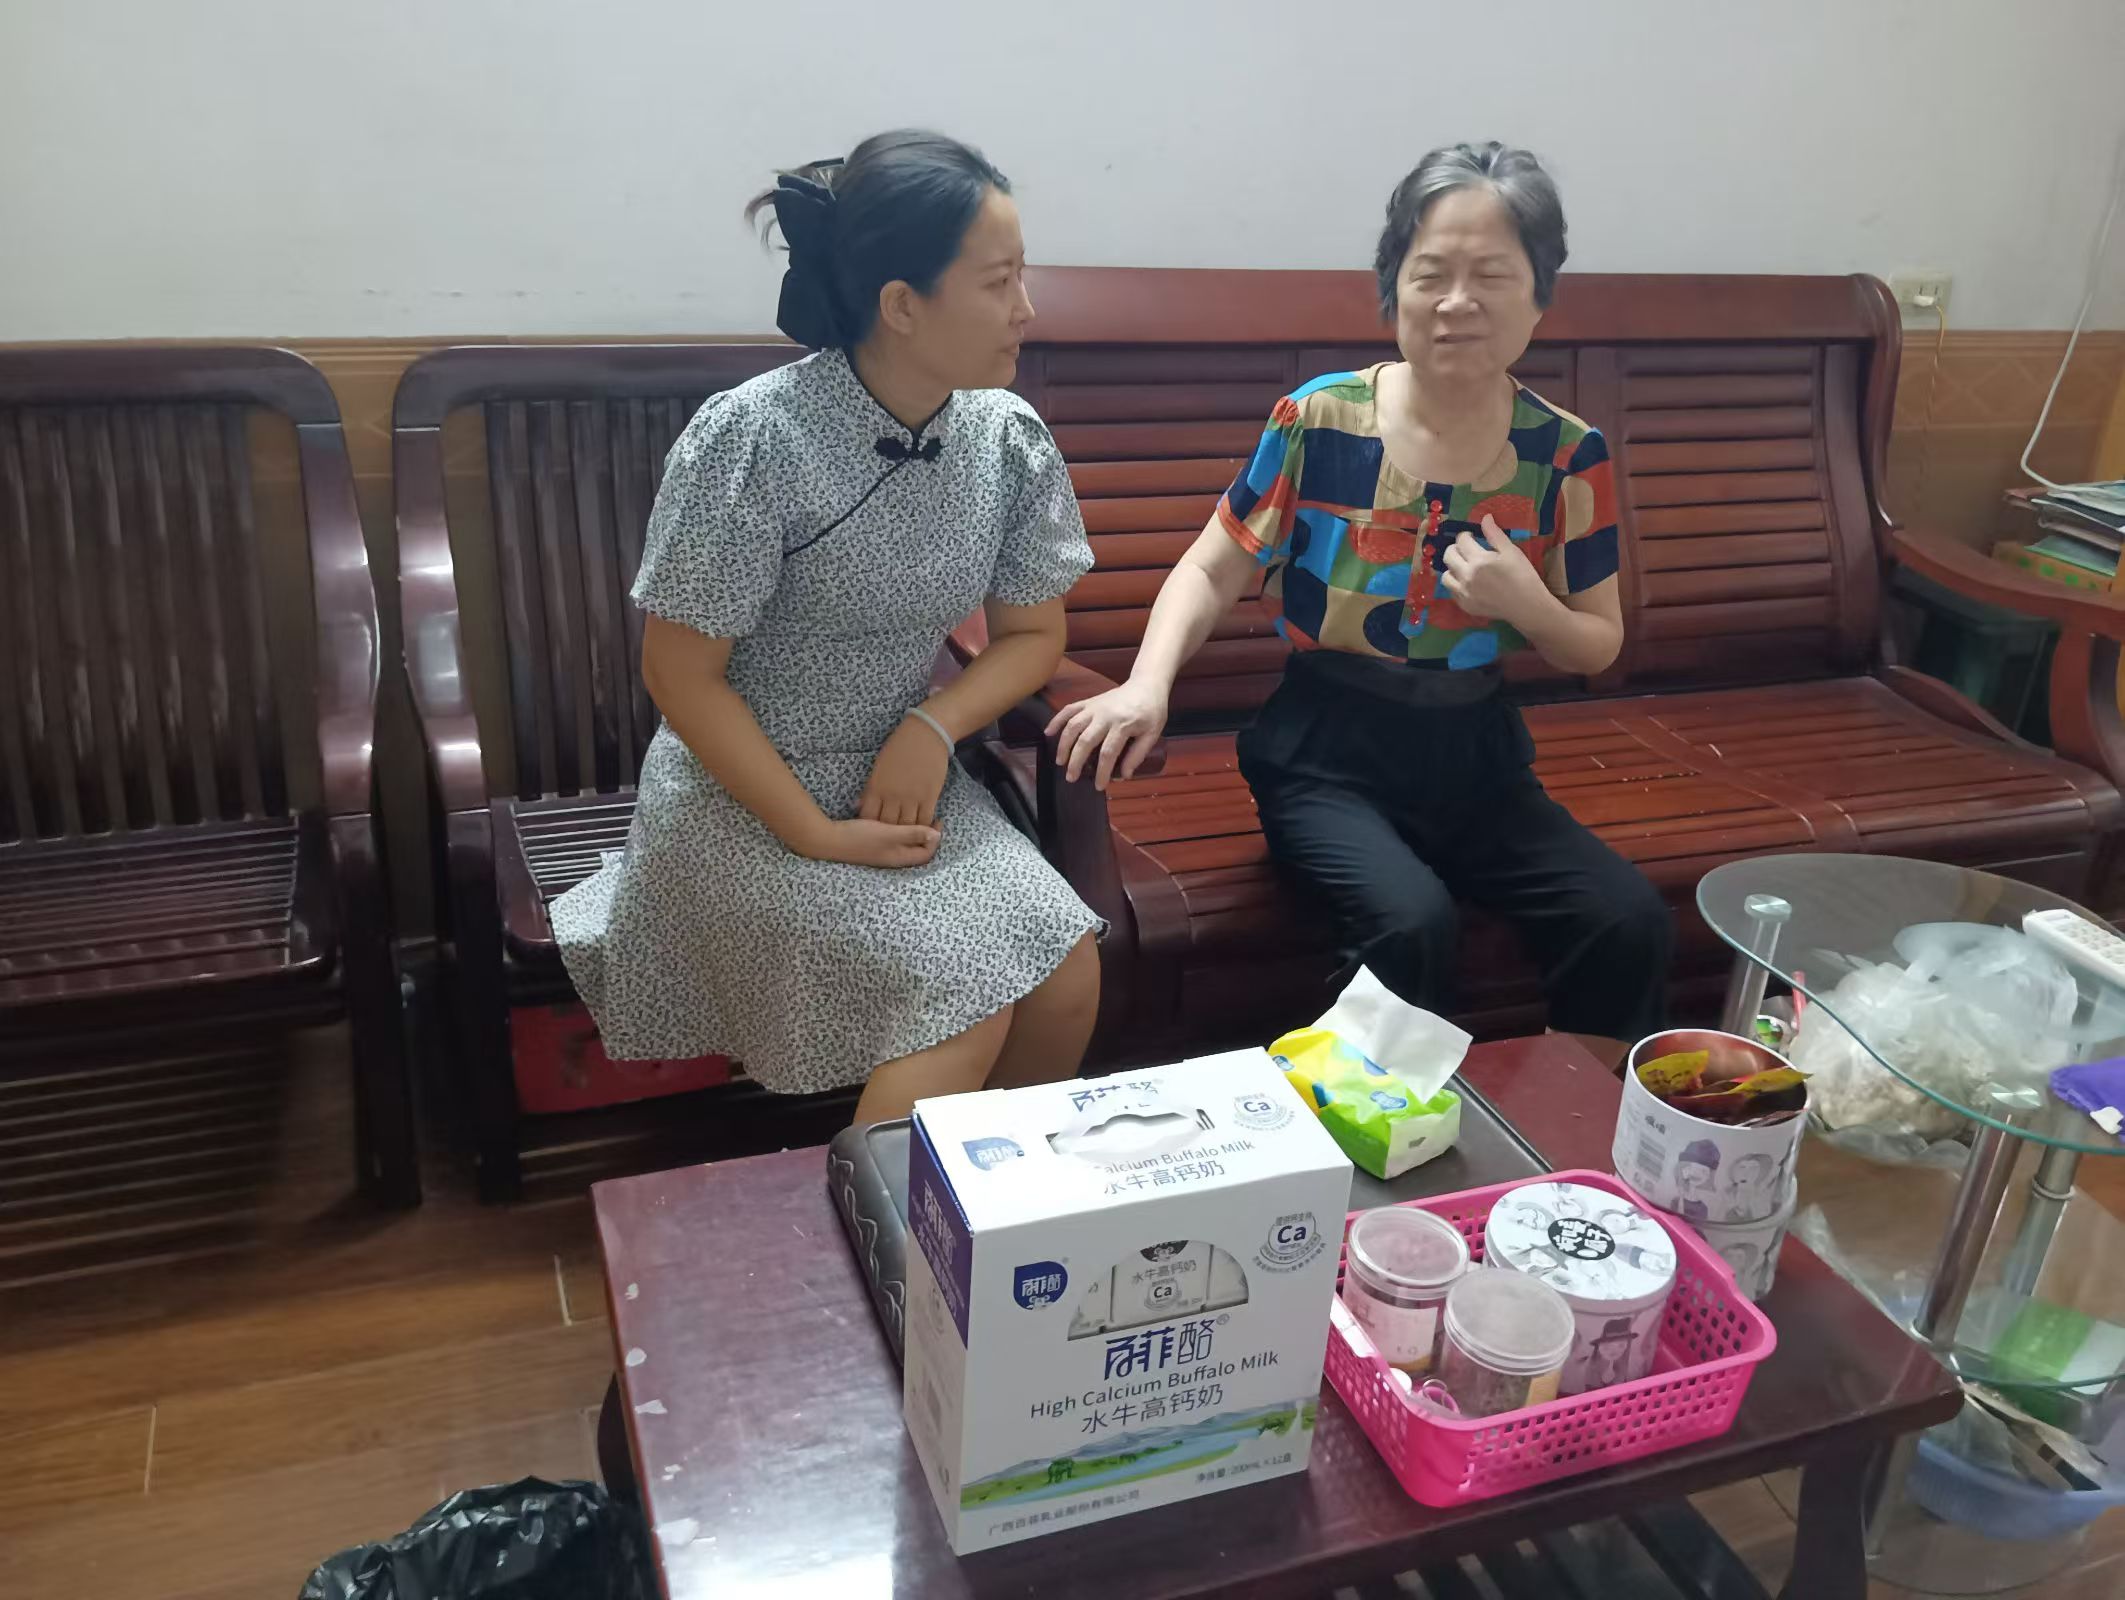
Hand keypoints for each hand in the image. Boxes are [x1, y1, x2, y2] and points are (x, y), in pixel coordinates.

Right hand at [802, 817, 941, 868]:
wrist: (828, 839)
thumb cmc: (860, 837)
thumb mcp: (889, 833)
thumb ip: (912, 834)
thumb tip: (937, 836)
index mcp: (899, 858)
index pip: (926, 853)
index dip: (935, 839)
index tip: (937, 820)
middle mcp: (892, 858)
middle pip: (917, 850)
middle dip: (926, 836)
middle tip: (929, 817)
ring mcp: (881, 853)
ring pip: (904, 844)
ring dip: (913, 832)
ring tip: (915, 816)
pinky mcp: (872, 845)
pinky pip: (892, 839)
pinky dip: (899, 830)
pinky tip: (894, 817)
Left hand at [858, 717, 951, 825]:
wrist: (925, 734)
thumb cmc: (899, 746)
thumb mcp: (878, 766)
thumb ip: (870, 788)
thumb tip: (858, 804)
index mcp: (877, 786)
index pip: (868, 816)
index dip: (870, 826)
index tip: (873, 829)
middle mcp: (892, 795)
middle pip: (887, 825)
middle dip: (888, 833)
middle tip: (891, 835)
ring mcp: (911, 797)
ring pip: (906, 826)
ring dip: (907, 832)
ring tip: (907, 834)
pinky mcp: (929, 796)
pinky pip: (925, 819)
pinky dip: (923, 826)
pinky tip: (922, 827)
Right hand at [1045, 679, 1168, 788]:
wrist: (1146, 685)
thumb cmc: (1151, 712)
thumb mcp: (1152, 734)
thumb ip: (1138, 754)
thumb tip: (1124, 776)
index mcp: (1123, 724)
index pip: (1108, 752)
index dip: (1102, 771)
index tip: (1099, 786)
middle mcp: (1105, 715)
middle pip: (1086, 741)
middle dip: (1076, 762)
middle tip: (1071, 778)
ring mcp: (1095, 707)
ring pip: (1073, 726)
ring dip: (1063, 745)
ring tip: (1060, 762)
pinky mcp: (1089, 701)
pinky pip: (1069, 710)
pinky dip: (1057, 720)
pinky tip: (1048, 733)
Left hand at [1441, 516, 1548, 623]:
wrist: (1527, 606)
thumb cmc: (1523, 576)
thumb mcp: (1511, 552)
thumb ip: (1495, 534)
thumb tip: (1485, 517)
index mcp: (1479, 560)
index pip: (1462, 541)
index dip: (1466, 535)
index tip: (1472, 536)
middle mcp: (1466, 576)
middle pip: (1448, 556)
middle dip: (1455, 548)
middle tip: (1465, 549)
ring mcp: (1464, 593)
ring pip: (1445, 576)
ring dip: (1452, 568)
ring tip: (1464, 566)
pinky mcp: (1465, 605)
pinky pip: (1452, 591)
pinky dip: (1456, 584)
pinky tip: (1467, 582)